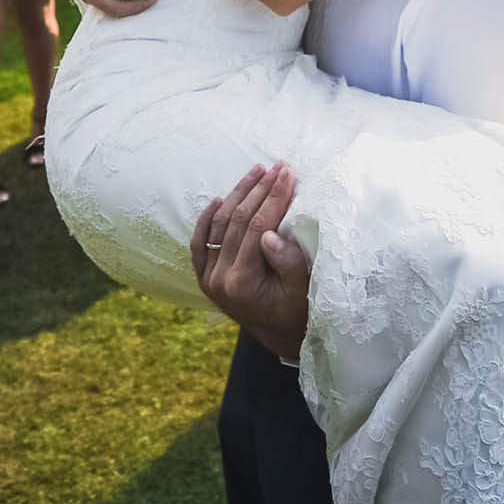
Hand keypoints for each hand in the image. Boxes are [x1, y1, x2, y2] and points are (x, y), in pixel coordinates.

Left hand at [191, 163, 311, 362]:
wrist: (279, 336)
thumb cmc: (297, 313)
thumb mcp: (302, 290)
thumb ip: (288, 263)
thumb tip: (270, 234)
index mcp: (241, 282)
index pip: (257, 228)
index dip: (274, 198)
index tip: (288, 175)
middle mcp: (218, 279)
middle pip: (237, 221)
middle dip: (260, 190)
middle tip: (278, 167)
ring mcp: (207, 277)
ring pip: (218, 224)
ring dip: (238, 194)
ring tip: (257, 172)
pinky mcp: (204, 275)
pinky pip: (200, 241)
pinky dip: (208, 218)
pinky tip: (219, 197)